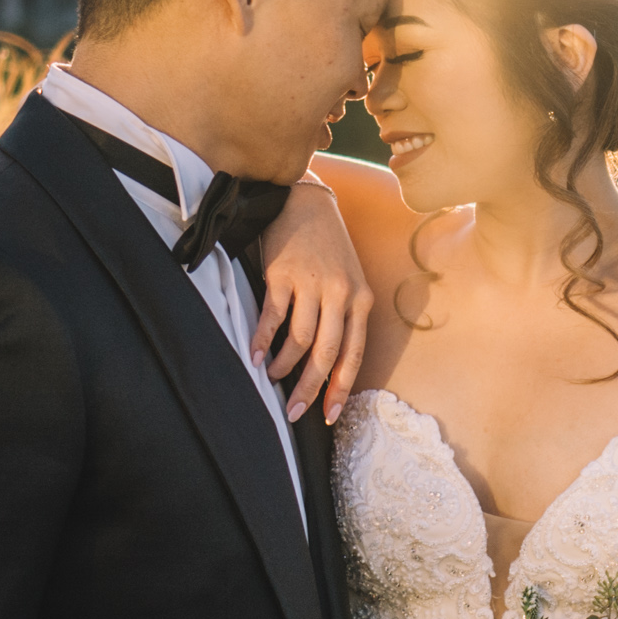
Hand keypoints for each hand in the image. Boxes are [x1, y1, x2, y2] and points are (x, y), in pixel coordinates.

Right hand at [251, 179, 373, 420]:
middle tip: (293, 412)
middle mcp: (341, 294)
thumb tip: (328, 366)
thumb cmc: (327, 248)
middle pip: (326, 354)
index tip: (329, 416)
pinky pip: (273, 318)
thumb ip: (343, 318)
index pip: (354, 354)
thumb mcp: (348, 280)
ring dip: (284, 367)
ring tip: (272, 378)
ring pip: (299, 341)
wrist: (305, 202)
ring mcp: (312, 284)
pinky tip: (255, 358)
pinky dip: (262, 342)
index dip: (340, 388)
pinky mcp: (283, 275)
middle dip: (310, 389)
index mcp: (362, 300)